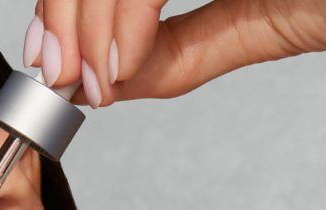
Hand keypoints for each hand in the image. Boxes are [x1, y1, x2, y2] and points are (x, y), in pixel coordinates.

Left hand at [21, 0, 325, 107]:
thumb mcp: (266, 20)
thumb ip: (185, 49)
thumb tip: (109, 82)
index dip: (68, 11)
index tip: (59, 71)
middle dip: (67, 21)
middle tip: (67, 83)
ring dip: (88, 24)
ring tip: (98, 79)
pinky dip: (123, 14)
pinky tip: (123, 58)